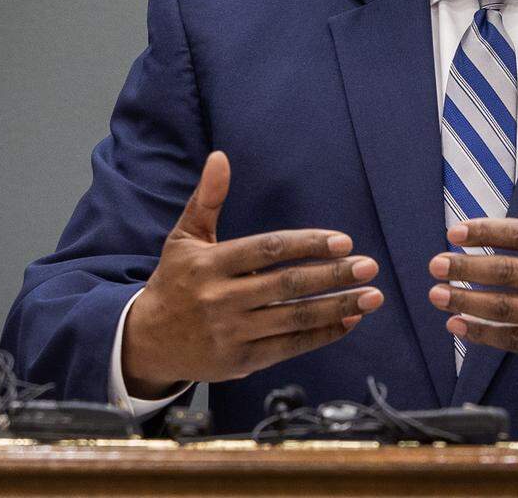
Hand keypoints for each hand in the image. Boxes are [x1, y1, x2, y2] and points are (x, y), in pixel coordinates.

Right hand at [123, 151, 382, 398]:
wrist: (146, 342)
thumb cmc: (174, 281)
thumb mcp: (185, 237)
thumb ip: (207, 198)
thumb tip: (220, 157)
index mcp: (209, 264)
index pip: (267, 250)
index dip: (306, 245)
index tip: (343, 241)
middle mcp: (220, 298)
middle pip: (286, 285)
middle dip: (332, 275)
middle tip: (369, 266)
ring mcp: (231, 332)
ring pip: (293, 319)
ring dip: (337, 307)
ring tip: (372, 297)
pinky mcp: (240, 361)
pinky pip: (289, 347)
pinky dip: (322, 335)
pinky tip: (349, 320)